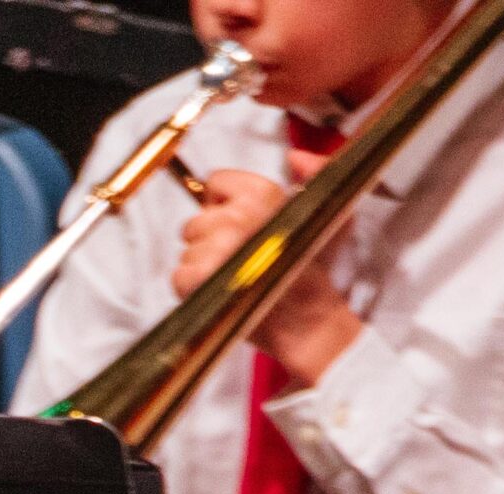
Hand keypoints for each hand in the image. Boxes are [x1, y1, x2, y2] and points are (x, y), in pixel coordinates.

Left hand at [170, 146, 359, 385]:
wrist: (310, 326)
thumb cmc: (309, 277)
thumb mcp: (323, 216)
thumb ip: (313, 177)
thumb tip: (295, 156)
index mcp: (263, 194)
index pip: (214, 184)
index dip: (223, 209)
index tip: (243, 232)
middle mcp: (240, 216)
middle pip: (197, 221)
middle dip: (212, 243)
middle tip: (242, 265)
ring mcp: (219, 248)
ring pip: (188, 250)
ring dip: (204, 269)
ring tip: (235, 284)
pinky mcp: (202, 279)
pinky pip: (180, 278)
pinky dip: (194, 292)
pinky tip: (221, 299)